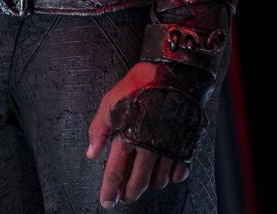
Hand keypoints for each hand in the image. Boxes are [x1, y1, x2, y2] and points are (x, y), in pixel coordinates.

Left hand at [86, 63, 191, 208]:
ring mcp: (170, 149)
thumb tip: (90, 153)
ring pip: (158, 181)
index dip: (110, 190)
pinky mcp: (185, 146)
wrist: (173, 76)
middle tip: (123, 198)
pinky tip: (164, 174)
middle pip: (138, 182)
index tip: (106, 202)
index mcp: (128, 138)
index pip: (116, 173)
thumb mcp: (109, 103)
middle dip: (129, 193)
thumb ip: (98, 130)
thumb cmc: (138, 87)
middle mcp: (150, 147)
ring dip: (148, 185)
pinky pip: (179, 173)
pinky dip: (170, 177)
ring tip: (141, 183)